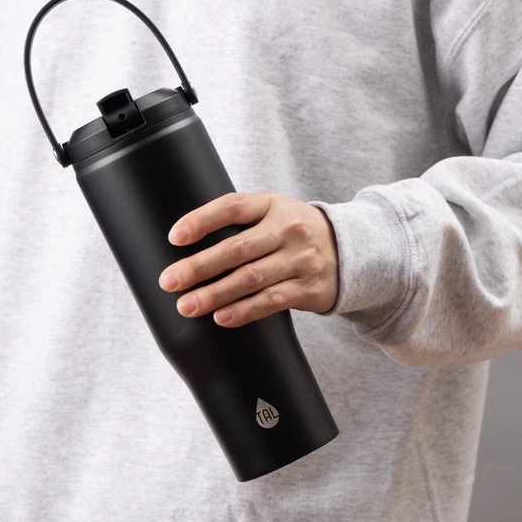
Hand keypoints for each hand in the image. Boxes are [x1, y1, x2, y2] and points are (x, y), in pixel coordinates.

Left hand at [158, 191, 338, 324]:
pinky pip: (271, 301)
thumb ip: (238, 220)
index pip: (233, 207)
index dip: (201, 220)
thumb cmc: (293, 232)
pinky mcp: (309, 288)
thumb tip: (184, 241)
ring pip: (251, 279)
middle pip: (237, 248)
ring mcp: (301, 259)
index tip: (174, 237)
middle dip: (199, 267)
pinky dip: (244, 310)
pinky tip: (222, 317)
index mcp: (272, 204)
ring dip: (215, 294)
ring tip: (187, 306)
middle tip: (169, 281)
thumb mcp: (273, 212)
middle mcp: (288, 229)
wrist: (351, 251)